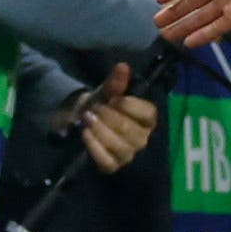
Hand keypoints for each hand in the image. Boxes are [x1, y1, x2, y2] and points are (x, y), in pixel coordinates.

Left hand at [52, 60, 157, 174]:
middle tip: (95, 108)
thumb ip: (116, 81)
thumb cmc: (101, 105)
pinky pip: (107, 161)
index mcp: (146, 119)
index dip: (130, 106)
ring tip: (88, 118)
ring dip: (101, 131)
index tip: (114, 99)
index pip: (149, 115)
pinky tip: (85, 133)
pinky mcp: (112, 165)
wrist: (82, 119)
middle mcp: (141, 138)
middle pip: (132, 131)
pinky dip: (94, 147)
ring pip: (120, 147)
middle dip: (110, 117)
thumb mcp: (107, 91)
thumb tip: (123, 66)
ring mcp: (128, 154)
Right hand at [154, 0, 230, 48]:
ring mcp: (229, 3)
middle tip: (159, 22)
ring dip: (184, 26)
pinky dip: (202, 36)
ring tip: (167, 35)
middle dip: (175, 12)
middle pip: (193, 1)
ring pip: (201, 17)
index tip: (159, 0)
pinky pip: (215, 29)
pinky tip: (188, 43)